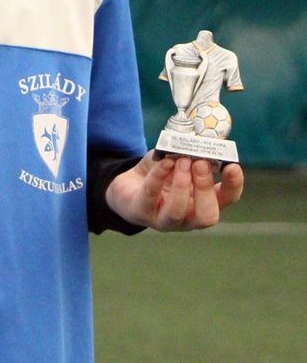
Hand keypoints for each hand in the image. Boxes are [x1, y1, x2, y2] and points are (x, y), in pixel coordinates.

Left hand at [105, 151, 243, 231]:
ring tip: (181, 161)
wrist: (128, 184)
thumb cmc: (160, 173)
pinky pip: (151, 196)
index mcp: (203, 202)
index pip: (227, 200)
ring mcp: (164, 220)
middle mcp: (188, 217)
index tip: (232, 165)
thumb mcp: (177, 159)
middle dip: (205, 188)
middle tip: (199, 163)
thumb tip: (200, 142)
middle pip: (207, 215)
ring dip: (181, 185)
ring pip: (177, 213)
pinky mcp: (141, 212)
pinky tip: (163, 161)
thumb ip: (189, 154)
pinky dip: (158, 176)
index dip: (233, 185)